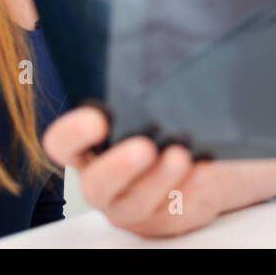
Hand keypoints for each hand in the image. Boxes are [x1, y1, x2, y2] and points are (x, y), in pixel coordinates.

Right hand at [42, 107, 275, 237]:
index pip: (63, 144)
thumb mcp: (157, 106)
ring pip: (136, 203)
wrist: (212, 162)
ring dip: (159, 179)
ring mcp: (132, 206)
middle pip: (96, 184)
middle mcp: (105, 182)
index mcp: (90, 149)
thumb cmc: (174, 127)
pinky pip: (173, 213)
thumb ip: (147, 93)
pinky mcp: (164, 221)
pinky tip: (202, 171)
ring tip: (180, 155)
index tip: (97, 119)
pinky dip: (189, 191)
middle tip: (143, 147)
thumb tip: (158, 52)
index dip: (72, 134)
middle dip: (118, 166)